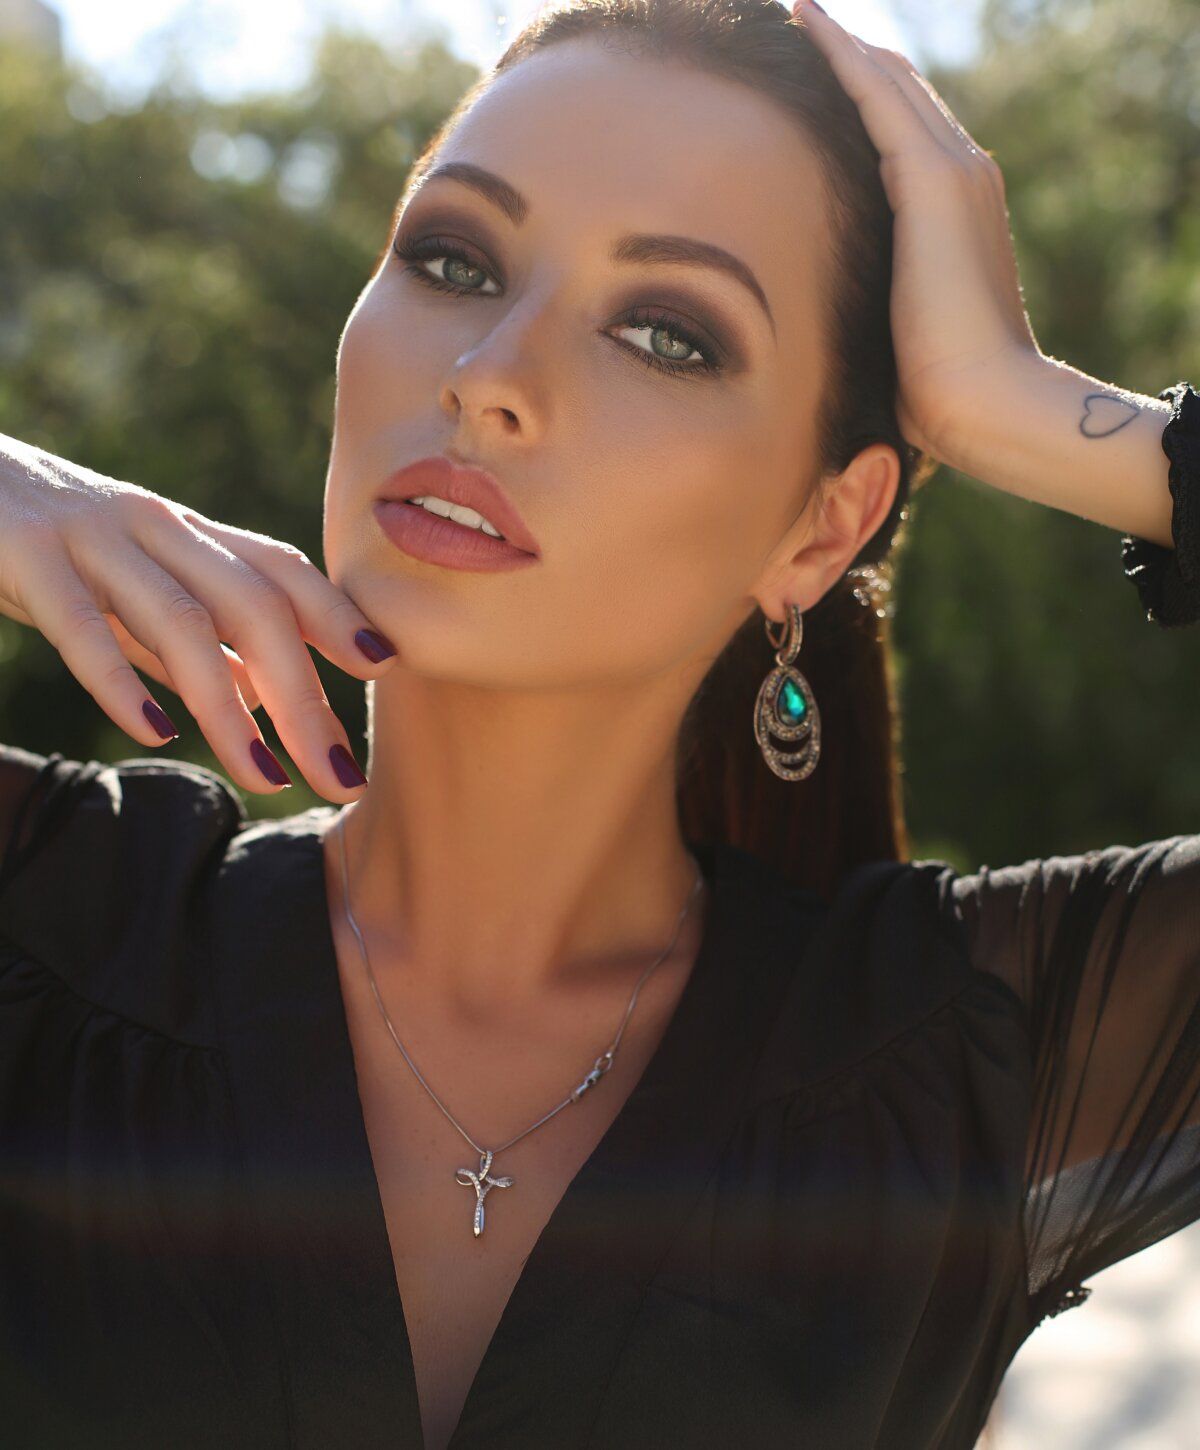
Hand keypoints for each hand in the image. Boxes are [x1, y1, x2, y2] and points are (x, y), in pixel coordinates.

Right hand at [0, 437, 396, 799]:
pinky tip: (156, 733)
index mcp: (188, 535)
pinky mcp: (26, 557)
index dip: (335, 613)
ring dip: (231, 709)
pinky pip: (80, 624)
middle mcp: (156, 528)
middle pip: (254, 607)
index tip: (385, 667)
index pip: (280, 570)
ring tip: (265, 777)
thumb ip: (198, 636)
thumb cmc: (54, 546)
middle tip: (341, 778)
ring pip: (182, 623)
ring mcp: (93, 540)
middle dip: (305, 696)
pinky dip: (120, 681)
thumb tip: (264, 694)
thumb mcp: (136, 586)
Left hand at [793, 1, 1039, 465]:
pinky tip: (807, 25)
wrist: (985, 402)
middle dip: (848, 57)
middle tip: (795, 23)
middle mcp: (963, 176)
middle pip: (898, 92)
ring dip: (840, 44)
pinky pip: (877, 95)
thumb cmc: (937, 392)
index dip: (859, 95)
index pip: (903, 131)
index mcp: (952, 211)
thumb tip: (829, 325)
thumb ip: (876, 304)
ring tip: (796, 12)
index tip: (809, 74)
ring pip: (888, 82)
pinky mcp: (934, 180)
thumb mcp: (897, 331)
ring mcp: (955, 172)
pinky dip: (841, 56)